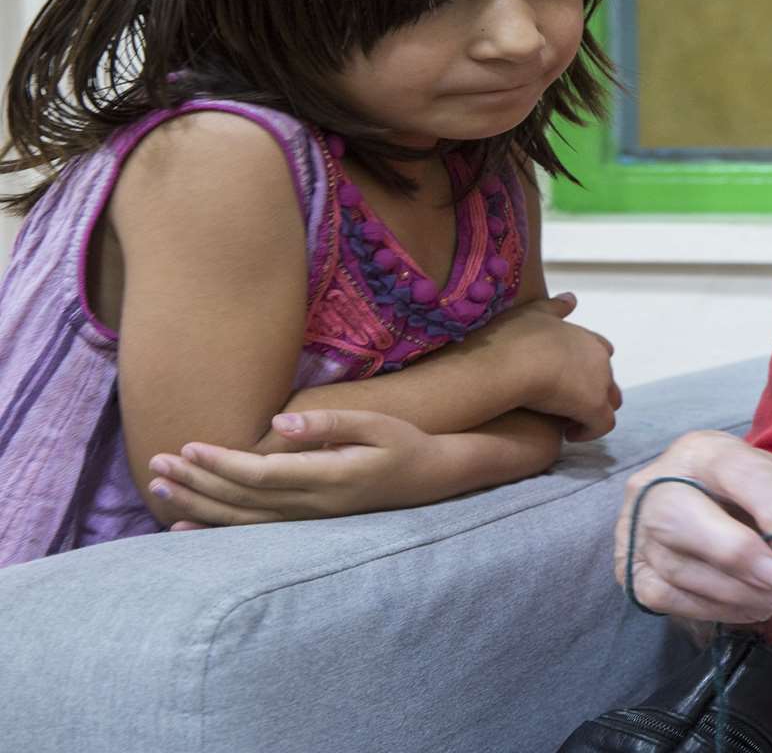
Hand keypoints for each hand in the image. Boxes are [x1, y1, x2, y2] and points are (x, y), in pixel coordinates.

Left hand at [147, 409, 452, 528]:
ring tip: (160, 488)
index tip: (188, 447)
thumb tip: (281, 422)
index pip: (263, 475)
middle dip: (197, 482)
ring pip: (241, 519)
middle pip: (243, 499)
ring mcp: (308, 521)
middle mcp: (313, 506)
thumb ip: (330, 424)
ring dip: (198, 505)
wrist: (430, 481)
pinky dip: (215, 529)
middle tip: (157, 464)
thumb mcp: (377, 424)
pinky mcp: (305, 525)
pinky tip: (184, 526)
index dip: (222, 464)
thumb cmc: (403, 445)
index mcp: (329, 478)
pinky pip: (252, 532)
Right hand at [469, 292, 620, 440]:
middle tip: (567, 403)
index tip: (568, 376)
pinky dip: (589, 430)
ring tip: (568, 421)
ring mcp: (600, 383)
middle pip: (607, 378)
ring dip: (592, 412)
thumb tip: (571, 298)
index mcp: (586, 338)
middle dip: (592, 390)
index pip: (601, 351)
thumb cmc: (514, 338)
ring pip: (608, 402)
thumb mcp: (534, 313)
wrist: (512, 363)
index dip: (586, 366)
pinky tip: (569, 434)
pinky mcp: (594, 408)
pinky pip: (602, 425)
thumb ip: (554, 307)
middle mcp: (599, 359)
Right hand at [616, 431, 771, 644]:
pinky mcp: (630, 572)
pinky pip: (667, 600)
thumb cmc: (744, 492)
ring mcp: (633, 530)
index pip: (736, 470)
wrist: (695, 505)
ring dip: (741, 594)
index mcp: (701, 451)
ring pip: (677, 569)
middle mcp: (654, 485)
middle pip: (678, 518)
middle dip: (740, 557)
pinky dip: (718, 610)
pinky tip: (755, 608)